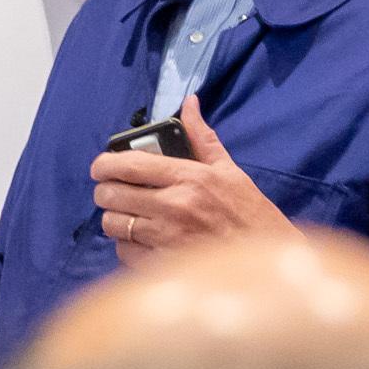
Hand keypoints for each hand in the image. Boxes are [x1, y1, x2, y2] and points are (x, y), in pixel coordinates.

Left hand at [90, 94, 288, 255]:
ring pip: (113, 224)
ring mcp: (167, 238)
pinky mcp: (163, 265)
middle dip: (106, 191)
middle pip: (112, 194)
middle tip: (113, 191)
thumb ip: (201, 137)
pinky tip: (140, 240)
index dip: (105, 164)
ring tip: (128, 216)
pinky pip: (124, 252)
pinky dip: (126, 245)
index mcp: (189, 178)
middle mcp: (174, 206)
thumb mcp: (229, 170)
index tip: (100, 166)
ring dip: (114, 219)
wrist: (267, 259)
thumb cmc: (249, 213)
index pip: (129, 165)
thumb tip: (189, 103)